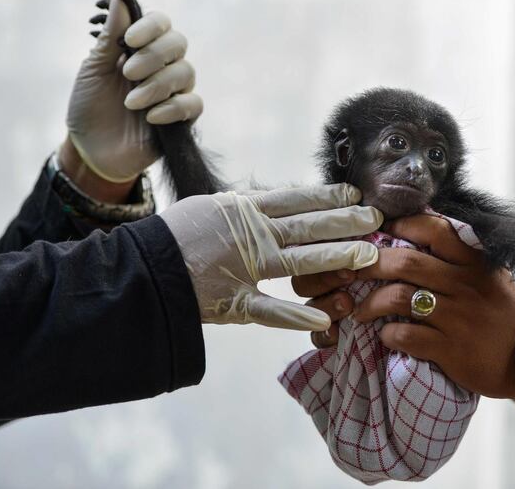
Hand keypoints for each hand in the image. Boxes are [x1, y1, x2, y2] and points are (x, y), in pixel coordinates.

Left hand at [65, 0, 202, 184]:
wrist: (91, 150)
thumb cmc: (90, 107)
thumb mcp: (93, 70)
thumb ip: (110, 37)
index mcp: (141, 48)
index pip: (161, 24)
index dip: (150, 27)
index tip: (129, 41)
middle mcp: (163, 66)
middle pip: (178, 43)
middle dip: (153, 56)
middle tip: (126, 73)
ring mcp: (175, 91)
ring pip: (186, 73)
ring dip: (157, 85)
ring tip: (131, 104)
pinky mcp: (183, 119)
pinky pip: (194, 104)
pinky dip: (173, 107)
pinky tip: (150, 117)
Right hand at [160, 184, 381, 329]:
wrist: (137, 269)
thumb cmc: (173, 237)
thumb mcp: (209, 209)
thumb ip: (245, 209)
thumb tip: (275, 203)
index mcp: (242, 210)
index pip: (294, 199)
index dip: (327, 196)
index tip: (355, 194)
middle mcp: (249, 235)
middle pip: (307, 226)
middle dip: (345, 223)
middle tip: (377, 220)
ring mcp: (242, 268)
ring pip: (299, 261)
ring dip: (335, 258)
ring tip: (368, 257)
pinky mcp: (232, 301)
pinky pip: (268, 311)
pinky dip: (295, 316)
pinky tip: (323, 319)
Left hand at [292, 214, 514, 397]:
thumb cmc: (503, 310)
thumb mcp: (488, 274)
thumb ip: (458, 254)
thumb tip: (415, 228)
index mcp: (472, 260)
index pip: (433, 228)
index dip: (400, 224)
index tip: (378, 230)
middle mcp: (463, 283)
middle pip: (405, 261)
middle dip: (370, 263)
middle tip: (351, 270)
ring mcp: (457, 316)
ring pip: (399, 298)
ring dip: (370, 303)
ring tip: (358, 310)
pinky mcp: (451, 349)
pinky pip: (406, 336)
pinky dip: (388, 334)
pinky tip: (385, 335)